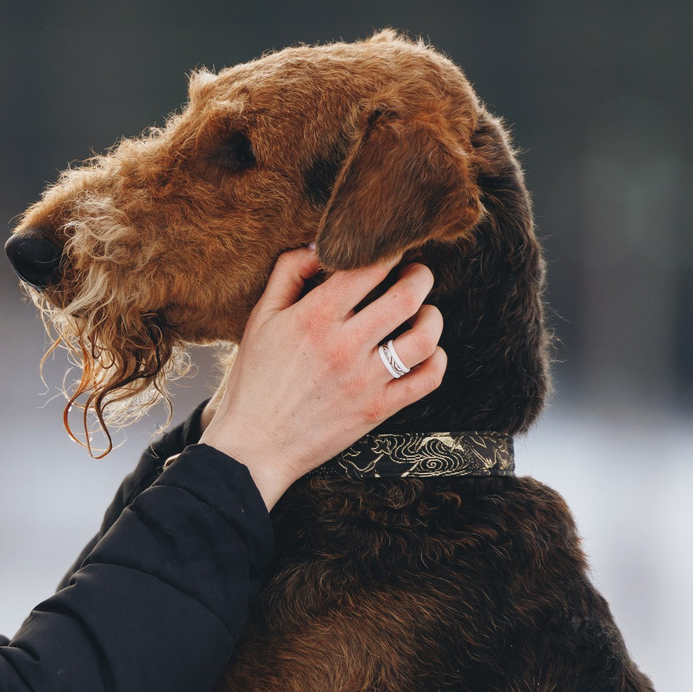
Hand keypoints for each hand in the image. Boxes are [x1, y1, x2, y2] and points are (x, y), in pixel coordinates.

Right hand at [197, 246, 445, 507]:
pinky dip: (437, 360)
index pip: (367, 269)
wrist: (255, 445)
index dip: (387, 252)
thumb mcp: (260, 318)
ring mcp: (365, 380)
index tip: (391, 250)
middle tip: (417, 274)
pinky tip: (427, 352)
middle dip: (420, 276)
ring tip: (425, 312)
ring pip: (425, 337)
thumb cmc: (255, 380)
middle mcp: (344, 346)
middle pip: (407, 297)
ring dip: (433, 316)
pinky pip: (427, 379)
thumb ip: (287, 273)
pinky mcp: (378, 409)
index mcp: (314, 318)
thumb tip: (320, 246)